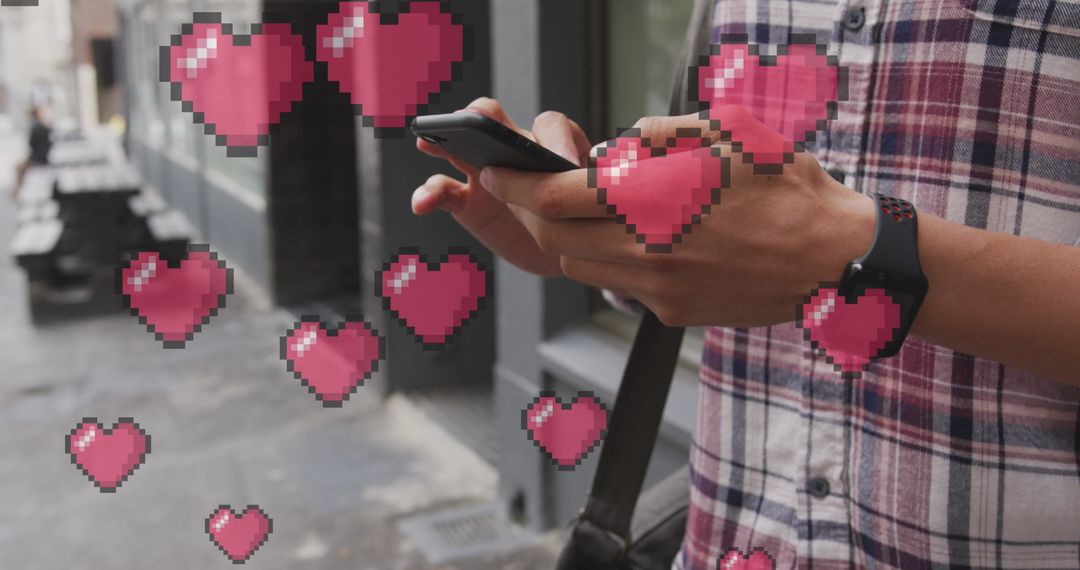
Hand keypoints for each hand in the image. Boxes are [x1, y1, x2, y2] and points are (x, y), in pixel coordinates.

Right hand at [413, 97, 592, 276]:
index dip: (555, 142)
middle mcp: (512, 150)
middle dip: (479, 118)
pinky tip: (422, 203)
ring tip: (428, 144)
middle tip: (473, 123)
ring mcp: (484, 173)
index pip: (549, 125)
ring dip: (442, 143)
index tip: (564, 164)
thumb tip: (582, 180)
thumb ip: (588, 189)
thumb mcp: (592, 202)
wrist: (565, 249)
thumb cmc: (580, 216)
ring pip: (458, 149)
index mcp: (550, 145)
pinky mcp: (465, 202)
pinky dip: (428, 194)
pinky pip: (442, 191)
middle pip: (490, 120)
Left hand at [480, 106, 876, 326]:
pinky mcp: (672, 312)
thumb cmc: (786, 186)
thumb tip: (616, 143)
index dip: (513, 184)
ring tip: (578, 213)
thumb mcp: (726, 134)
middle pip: (552, 238)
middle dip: (527, 213)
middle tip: (523, 190)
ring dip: (565, 240)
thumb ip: (660, 135)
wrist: (835, 257)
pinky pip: (620, 285)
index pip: (552, 198)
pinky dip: (611, 261)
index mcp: (653, 197)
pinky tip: (636, 241)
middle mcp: (646, 248)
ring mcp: (657, 287)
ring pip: (579, 266)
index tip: (495, 170)